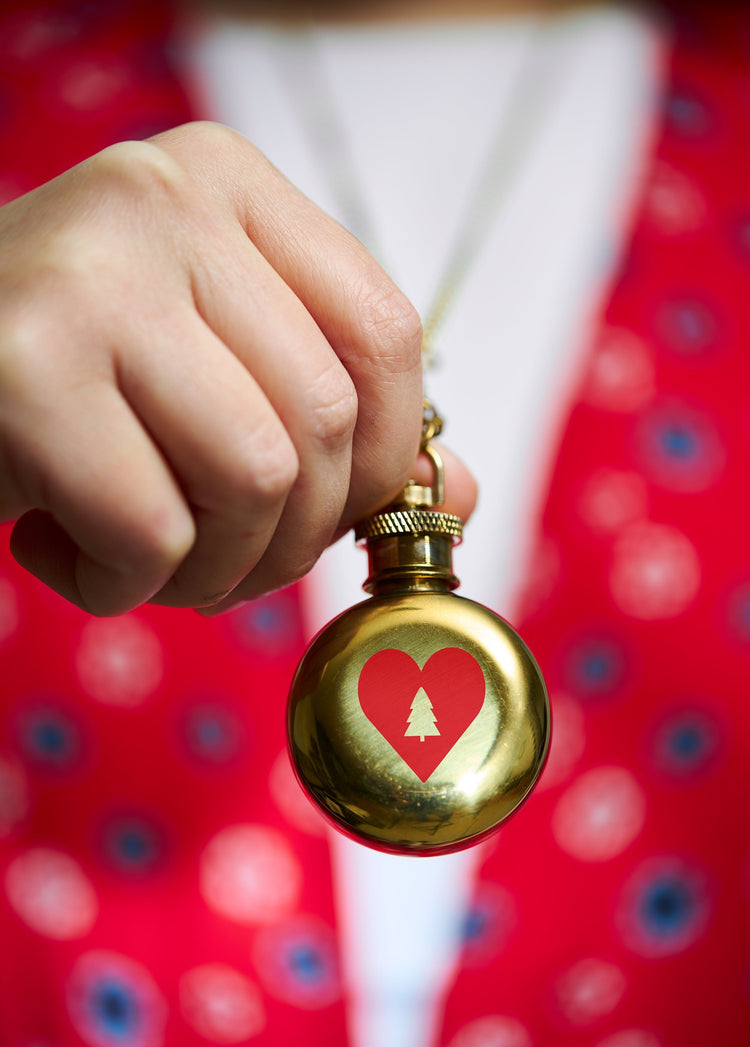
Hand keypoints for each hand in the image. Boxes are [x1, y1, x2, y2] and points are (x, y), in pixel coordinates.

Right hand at [0, 122, 475, 614]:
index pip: (384, 332)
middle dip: (291, 541)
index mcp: (228, 186)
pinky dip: (123, 585)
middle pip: (322, 419)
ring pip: (253, 478)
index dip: (384, 458)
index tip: (336, 513)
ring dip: (214, 570)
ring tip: (147, 562)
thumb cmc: (67, 379)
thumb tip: (456, 495)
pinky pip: (153, 531)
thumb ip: (336, 418)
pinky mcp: (27, 369)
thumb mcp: (210, 364)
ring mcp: (94, 276)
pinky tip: (67, 553)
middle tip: (228, 565)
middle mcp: (165, 203)